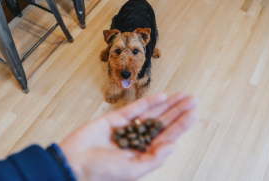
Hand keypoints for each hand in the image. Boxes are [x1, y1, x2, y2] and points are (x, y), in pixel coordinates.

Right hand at [60, 93, 196, 180]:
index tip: (194, 114)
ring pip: (151, 113)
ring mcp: (127, 128)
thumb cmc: (102, 172)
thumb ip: (155, 158)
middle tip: (192, 100)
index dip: (181, 125)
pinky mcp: (114, 119)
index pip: (167, 137)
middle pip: (162, 123)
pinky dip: (147, 102)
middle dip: (177, 111)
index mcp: (143, 154)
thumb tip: (174, 146)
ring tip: (182, 96)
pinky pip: (134, 109)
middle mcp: (137, 140)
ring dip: (166, 104)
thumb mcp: (133, 170)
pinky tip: (161, 96)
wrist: (75, 162)